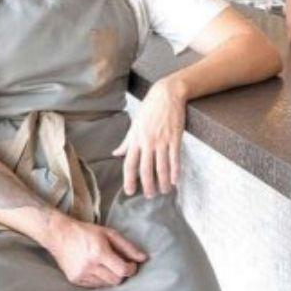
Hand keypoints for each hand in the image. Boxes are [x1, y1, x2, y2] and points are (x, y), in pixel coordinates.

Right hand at [45, 215, 146, 287]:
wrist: (60, 235)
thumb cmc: (87, 232)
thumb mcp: (110, 234)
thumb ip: (128, 247)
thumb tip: (143, 258)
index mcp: (99, 253)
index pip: (122, 270)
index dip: (131, 269)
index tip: (131, 264)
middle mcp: (89, 266)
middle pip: (115, 280)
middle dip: (122, 274)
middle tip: (121, 265)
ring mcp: (80, 275)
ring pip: (105, 285)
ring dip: (111, 277)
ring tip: (108, 265)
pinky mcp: (74, 280)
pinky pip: (94, 286)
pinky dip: (100, 279)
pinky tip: (98, 269)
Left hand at [114, 78, 186, 197]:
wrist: (167, 94)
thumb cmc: (150, 109)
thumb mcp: (135, 125)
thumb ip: (126, 142)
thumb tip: (116, 153)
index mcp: (136, 139)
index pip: (129, 164)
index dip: (129, 179)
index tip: (130, 191)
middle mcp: (147, 142)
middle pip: (145, 169)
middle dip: (147, 185)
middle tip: (149, 196)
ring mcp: (162, 140)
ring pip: (161, 166)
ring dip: (162, 182)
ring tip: (163, 191)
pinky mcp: (174, 137)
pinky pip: (174, 158)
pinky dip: (175, 171)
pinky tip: (175, 180)